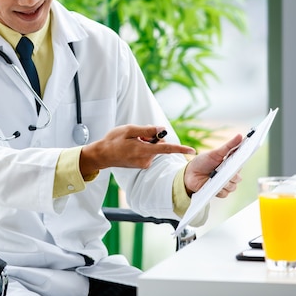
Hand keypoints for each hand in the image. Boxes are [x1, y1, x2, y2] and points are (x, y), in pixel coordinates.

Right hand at [80, 125, 195, 176]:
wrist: (102, 154)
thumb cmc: (113, 141)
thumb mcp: (129, 130)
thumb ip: (148, 130)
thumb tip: (163, 130)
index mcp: (143, 150)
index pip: (166, 149)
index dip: (180, 148)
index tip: (192, 150)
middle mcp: (146, 159)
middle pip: (159, 145)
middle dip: (152, 137)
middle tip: (137, 134)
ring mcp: (144, 163)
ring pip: (153, 149)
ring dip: (146, 142)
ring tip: (131, 141)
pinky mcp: (141, 165)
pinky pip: (148, 153)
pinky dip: (143, 148)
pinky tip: (131, 147)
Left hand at [183, 133, 243, 196]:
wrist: (189, 173)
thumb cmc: (203, 161)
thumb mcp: (215, 153)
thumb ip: (228, 146)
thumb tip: (240, 135)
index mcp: (231, 164)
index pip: (241, 163)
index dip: (243, 161)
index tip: (242, 158)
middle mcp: (230, 175)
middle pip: (238, 178)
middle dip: (232, 175)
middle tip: (224, 170)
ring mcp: (225, 184)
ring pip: (232, 186)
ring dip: (224, 182)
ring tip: (215, 177)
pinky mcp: (219, 192)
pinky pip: (225, 193)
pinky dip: (219, 189)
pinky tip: (213, 185)